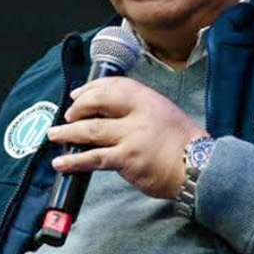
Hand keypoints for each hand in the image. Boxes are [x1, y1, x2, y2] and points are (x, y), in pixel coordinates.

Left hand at [46, 77, 205, 199]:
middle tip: (66, 117)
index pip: (113, 86)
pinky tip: (62, 163)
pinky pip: (93, 158)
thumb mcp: (165, 115)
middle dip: (76, 109)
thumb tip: (111, 114)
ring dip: (68, 133)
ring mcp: (131, 136)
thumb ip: (140, 111)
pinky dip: (74, 161)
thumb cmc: (185, 145)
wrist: (199, 168)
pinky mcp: (126, 159)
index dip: (91, 89)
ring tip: (54, 136)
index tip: (77, 95)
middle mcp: (138, 114)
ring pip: (90, 130)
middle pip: (98, 103)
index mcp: (148, 99)